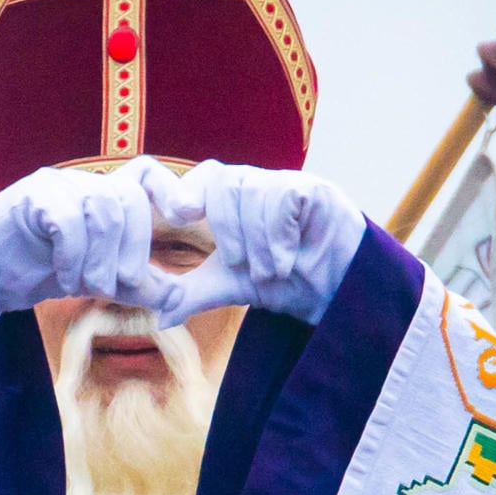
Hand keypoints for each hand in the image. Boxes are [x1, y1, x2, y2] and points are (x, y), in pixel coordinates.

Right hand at [0, 163, 182, 332]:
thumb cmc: (38, 271)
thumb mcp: (95, 279)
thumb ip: (134, 285)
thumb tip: (175, 297)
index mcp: (103, 197)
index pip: (145, 174)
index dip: (170, 188)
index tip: (186, 214)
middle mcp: (83, 183)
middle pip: (129, 199)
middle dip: (131, 250)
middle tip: (115, 286)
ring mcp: (56, 185)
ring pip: (102, 210)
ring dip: (99, 261)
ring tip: (81, 287)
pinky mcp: (30, 196)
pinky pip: (68, 220)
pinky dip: (72, 257)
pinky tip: (62, 279)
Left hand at [133, 160, 366, 327]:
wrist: (336, 297)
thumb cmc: (286, 283)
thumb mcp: (233, 287)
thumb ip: (195, 294)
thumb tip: (159, 316)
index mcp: (235, 201)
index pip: (205, 177)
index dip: (188, 190)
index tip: (178, 215)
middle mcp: (260, 186)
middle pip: (225, 182)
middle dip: (227, 229)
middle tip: (241, 265)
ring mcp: (290, 184)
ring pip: (254, 191)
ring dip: (257, 242)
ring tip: (272, 271)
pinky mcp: (316, 191)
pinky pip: (284, 196)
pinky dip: (278, 234)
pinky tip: (288, 259)